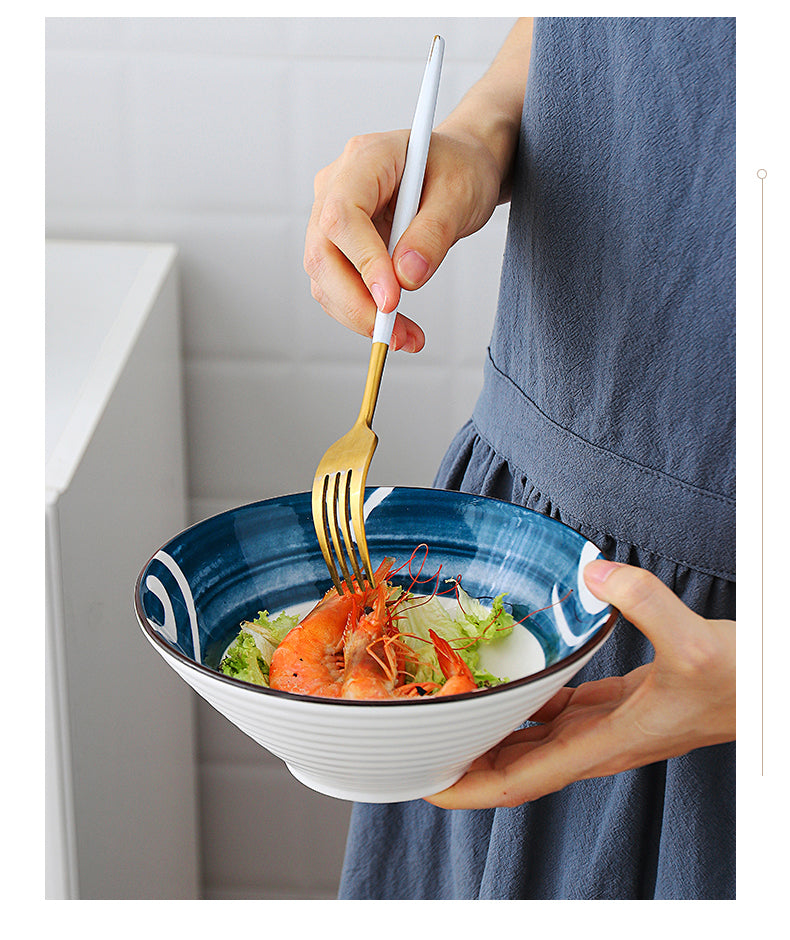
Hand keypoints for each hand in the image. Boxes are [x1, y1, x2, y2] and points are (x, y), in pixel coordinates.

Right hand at [304, 127, 503, 351]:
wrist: (458, 170)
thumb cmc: (460, 169)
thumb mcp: (461, 194)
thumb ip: (433, 233)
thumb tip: (406, 278)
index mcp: (365, 159)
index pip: (342, 215)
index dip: (363, 262)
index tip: (391, 301)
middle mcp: (336, 185)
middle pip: (322, 253)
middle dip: (356, 303)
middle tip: (395, 335)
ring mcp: (331, 216)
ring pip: (325, 278)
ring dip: (360, 316)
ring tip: (407, 337)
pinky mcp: (340, 245)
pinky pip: (338, 286)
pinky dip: (364, 313)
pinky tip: (397, 328)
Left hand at [425, 559, 735, 808]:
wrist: (762, 686)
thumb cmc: (739, 679)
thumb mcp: (696, 642)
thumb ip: (645, 603)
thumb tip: (594, 573)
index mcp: (604, 744)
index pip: (521, 781)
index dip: (470, 787)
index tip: (427, 783)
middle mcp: (596, 745)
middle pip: (514, 766)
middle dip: (465, 761)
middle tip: (419, 739)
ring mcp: (604, 728)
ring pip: (531, 742)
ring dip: (489, 735)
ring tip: (448, 714)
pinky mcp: (612, 707)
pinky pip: (554, 714)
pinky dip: (523, 706)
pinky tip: (505, 684)